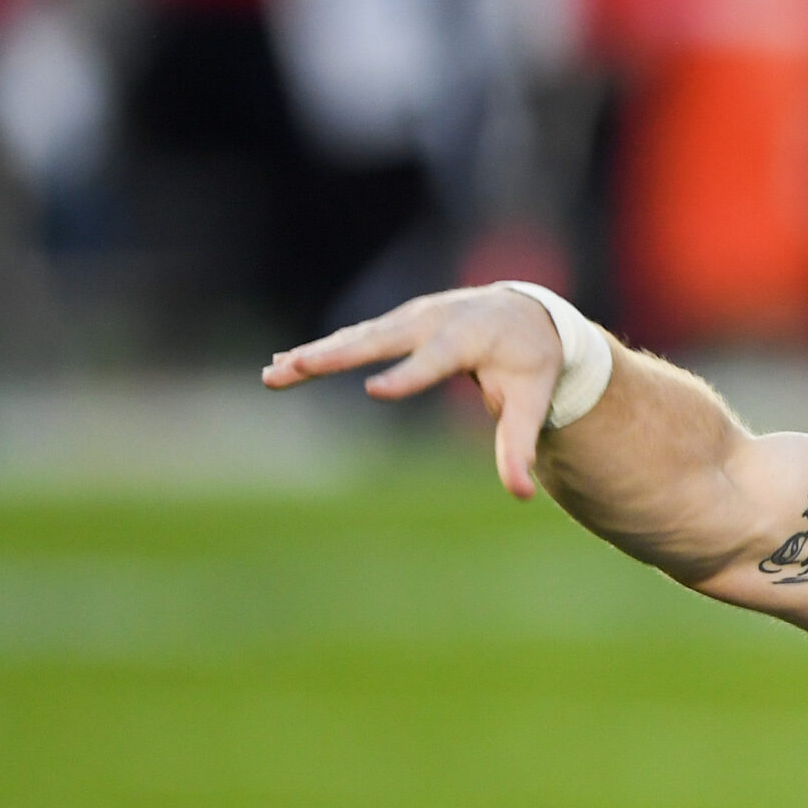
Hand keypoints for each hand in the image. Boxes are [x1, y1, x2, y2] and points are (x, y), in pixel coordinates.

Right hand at [262, 286, 564, 498]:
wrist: (526, 312)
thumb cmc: (529, 360)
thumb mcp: (533, 399)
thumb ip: (520, 443)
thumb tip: (524, 495)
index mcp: (471, 338)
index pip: (436, 359)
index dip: (409, 375)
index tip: (374, 391)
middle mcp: (434, 320)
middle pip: (381, 338)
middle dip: (338, 355)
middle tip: (298, 366)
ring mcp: (410, 318)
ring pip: (357, 337)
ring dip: (315, 354)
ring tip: (274, 373)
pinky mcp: (395, 323)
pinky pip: (353, 337)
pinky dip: (320, 350)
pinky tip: (282, 364)